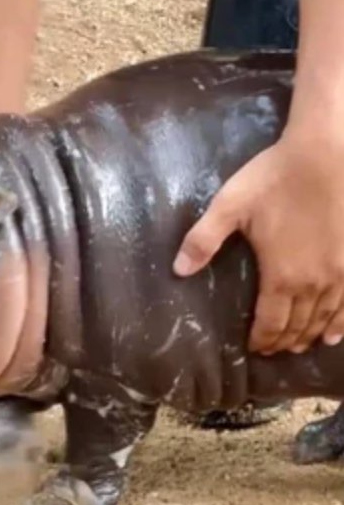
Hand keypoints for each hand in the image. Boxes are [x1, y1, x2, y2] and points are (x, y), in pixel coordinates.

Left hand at [172, 132, 343, 354]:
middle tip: (271, 351)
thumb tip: (177, 270)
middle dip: (282, 342)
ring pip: (323, 318)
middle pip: (297, 325)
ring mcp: (340, 274)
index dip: (262, 340)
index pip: (271, 322)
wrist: (328, 153)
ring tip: (297, 348)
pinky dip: (340, 325)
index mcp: (281, 275)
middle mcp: (313, 283)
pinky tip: (336, 336)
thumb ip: (202, 240)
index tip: (254, 349)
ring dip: (308, 337)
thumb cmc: (275, 179)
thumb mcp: (230, 207)